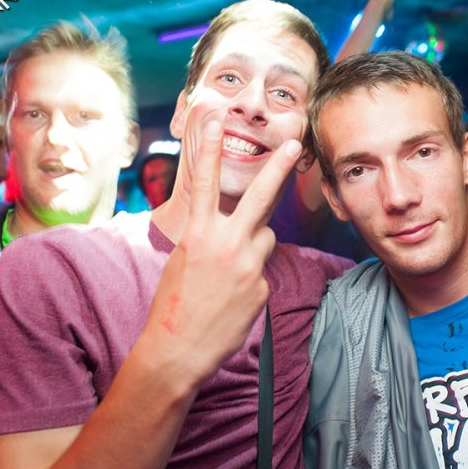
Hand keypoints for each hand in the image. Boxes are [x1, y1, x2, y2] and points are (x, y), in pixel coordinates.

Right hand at [139, 122, 300, 387]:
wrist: (178, 350)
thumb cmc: (173, 304)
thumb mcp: (182, 260)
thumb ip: (208, 237)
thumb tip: (234, 229)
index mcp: (197, 234)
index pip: (204, 182)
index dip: (211, 148)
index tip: (217, 118)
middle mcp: (226, 244)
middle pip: (260, 197)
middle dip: (278, 168)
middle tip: (294, 143)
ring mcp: (249, 266)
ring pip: (265, 237)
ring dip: (253, 245)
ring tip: (228, 274)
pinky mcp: (263, 287)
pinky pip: (263, 270)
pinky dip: (251, 278)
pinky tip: (232, 299)